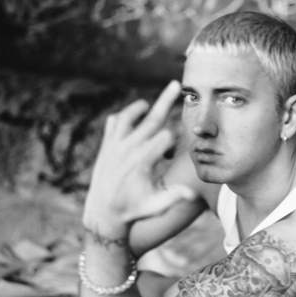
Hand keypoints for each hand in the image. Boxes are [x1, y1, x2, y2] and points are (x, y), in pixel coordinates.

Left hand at [83, 81, 194, 237]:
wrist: (102, 213)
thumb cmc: (133, 209)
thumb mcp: (155, 206)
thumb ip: (173, 197)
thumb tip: (193, 194)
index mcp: (143, 162)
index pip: (167, 136)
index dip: (177, 137)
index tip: (177, 148)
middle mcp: (128, 149)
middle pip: (151, 119)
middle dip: (166, 100)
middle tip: (176, 84)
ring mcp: (115, 145)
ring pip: (129, 116)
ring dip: (140, 107)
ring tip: (149, 105)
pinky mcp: (106, 145)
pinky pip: (114, 122)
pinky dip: (123, 117)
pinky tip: (133, 121)